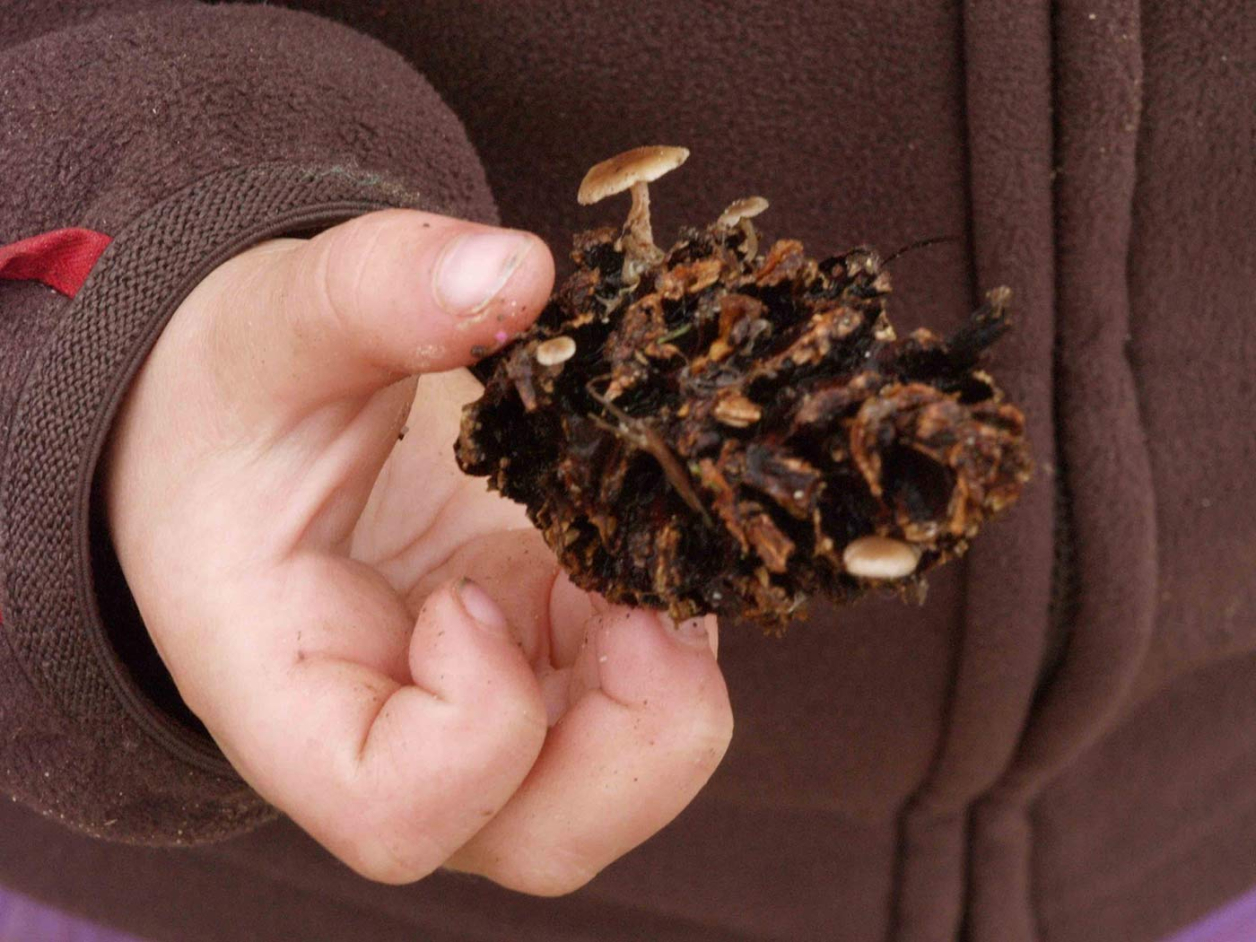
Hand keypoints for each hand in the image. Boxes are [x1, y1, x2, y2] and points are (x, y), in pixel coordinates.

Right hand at [103, 210, 732, 892]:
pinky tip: (654, 535)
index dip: (473, 725)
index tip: (471, 590)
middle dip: (634, 745)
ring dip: (672, 685)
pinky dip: (675, 626)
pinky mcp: (546, 646)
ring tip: (657, 559)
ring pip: (615, 778)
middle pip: (541, 834)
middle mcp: (403, 725)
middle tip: (646, 612)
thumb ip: (374, 290)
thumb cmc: (234, 398)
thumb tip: (519, 273)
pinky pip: (641, 688)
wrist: (257, 416)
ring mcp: (489, 694)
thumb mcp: (273, 327)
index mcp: (293, 690)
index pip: (394, 809)